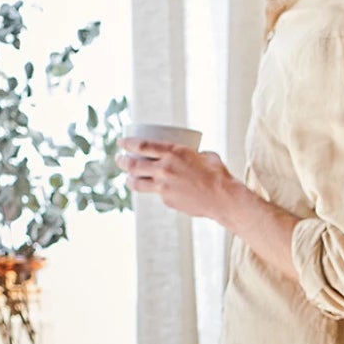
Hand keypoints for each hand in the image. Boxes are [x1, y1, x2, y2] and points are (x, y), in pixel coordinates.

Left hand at [120, 140, 239, 223]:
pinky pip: (157, 194)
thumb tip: (190, 156)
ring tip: (128, 178)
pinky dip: (157, 191)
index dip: (127, 143)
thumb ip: (191, 154)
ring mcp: (164, 187)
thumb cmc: (218, 175)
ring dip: (129, 179)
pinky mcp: (168, 201)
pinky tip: (161, 190)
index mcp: (172, 153)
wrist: (224, 199)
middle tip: (120, 160)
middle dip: (122, 161)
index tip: (121, 143)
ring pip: (138, 183)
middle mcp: (164, 169)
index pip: (141, 146)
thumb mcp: (204, 155)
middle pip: (133, 165)